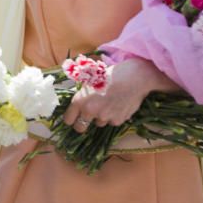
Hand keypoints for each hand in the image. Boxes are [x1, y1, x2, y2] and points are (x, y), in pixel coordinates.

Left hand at [62, 58, 176, 132]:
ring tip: (109, 103)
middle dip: (81, 124)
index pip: (68, 119)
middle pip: (80, 127)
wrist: (134, 77)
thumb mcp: (90, 81)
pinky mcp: (118, 120)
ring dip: (101, 117)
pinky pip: (112, 121)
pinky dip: (114, 116)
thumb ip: (83, 95)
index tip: (72, 119)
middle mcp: (90, 111)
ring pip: (99, 123)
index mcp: (80, 100)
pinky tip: (119, 104)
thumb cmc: (111, 75)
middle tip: (86, 119)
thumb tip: (78, 104)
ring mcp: (104, 117)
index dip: (70, 119)